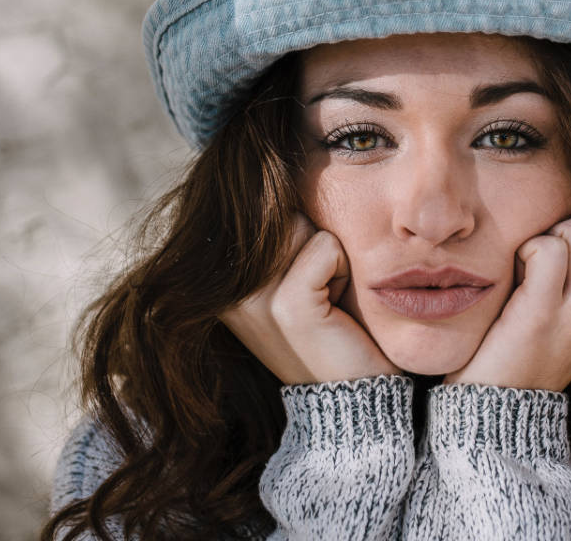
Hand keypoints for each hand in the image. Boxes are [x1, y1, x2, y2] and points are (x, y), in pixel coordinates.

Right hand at [219, 212, 400, 384]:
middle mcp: (224, 291)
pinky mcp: (286, 308)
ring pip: (304, 227)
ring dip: (330, 257)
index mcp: (217, 282)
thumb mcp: (291, 277)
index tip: (303, 284)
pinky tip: (335, 309)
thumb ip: (273, 234)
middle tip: (319, 293)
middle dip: (314, 242)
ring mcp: (251, 300)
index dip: (298, 234)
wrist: (353, 394)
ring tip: (326, 301)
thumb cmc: (330, 329)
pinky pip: (325, 247)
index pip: (258, 210)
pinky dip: (342, 269)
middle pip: (282, 214)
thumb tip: (271, 176)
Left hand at [443, 203, 570, 391]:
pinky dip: (527, 249)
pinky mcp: (544, 312)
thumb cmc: (518, 358)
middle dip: (564, 224)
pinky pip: (548, 249)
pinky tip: (514, 275)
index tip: (552, 252)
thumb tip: (564, 227)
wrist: (498, 412)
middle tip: (537, 255)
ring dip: (545, 236)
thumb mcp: (560, 321)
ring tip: (527, 268)